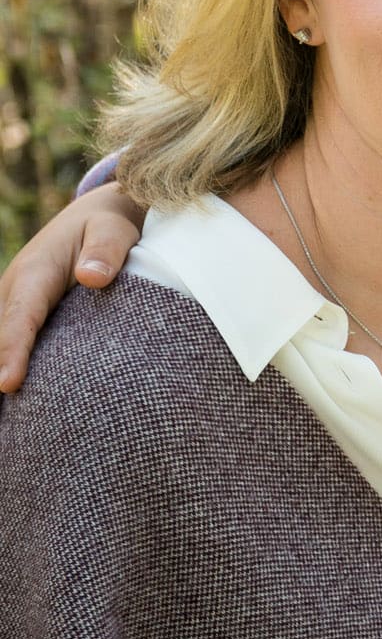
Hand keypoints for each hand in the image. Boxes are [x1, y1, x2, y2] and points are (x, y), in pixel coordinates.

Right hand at [0, 183, 144, 392]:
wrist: (96, 218)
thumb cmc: (109, 226)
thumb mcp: (114, 228)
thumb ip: (106, 250)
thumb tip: (92, 278)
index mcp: (34, 273)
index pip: (19, 317)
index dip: (11, 351)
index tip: (8, 383)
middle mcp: (14, 292)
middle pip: (0, 337)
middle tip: (7, 400)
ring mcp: (13, 306)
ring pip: (1, 339)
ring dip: (3, 366)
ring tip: (11, 419)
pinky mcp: (21, 317)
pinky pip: (10, 339)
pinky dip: (9, 361)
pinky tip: (14, 401)